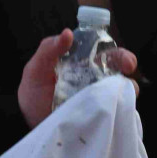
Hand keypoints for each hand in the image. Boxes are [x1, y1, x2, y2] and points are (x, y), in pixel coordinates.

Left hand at [16, 29, 138, 127]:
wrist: (27, 124)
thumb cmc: (32, 93)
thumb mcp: (36, 69)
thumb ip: (49, 49)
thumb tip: (68, 33)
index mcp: (81, 62)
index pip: (103, 50)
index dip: (116, 51)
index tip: (122, 57)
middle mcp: (93, 77)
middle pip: (117, 67)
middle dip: (127, 63)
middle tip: (128, 66)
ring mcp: (97, 97)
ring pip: (120, 89)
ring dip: (126, 89)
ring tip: (120, 92)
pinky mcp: (97, 115)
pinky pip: (114, 110)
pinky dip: (119, 108)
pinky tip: (116, 109)